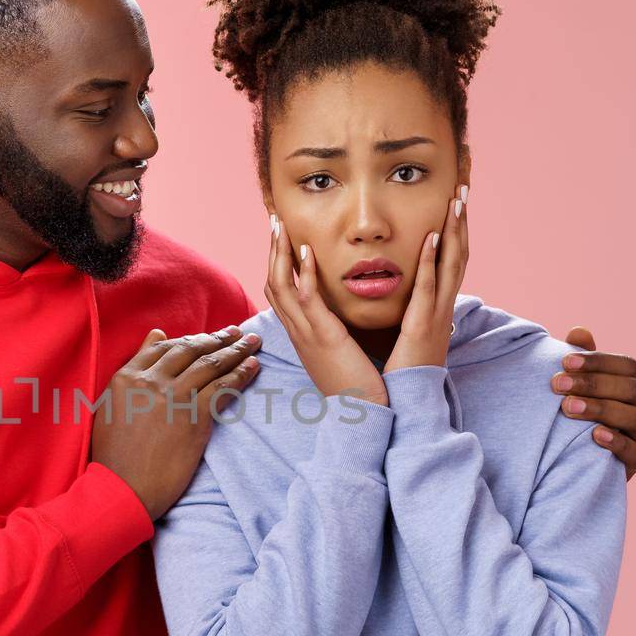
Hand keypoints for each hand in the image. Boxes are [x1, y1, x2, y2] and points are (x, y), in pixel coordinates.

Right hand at [92, 325, 262, 518]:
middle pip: (190, 350)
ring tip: (253, 342)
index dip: (190, 339)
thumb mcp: (111, 406)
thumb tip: (157, 335)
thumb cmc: (114, 456)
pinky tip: (253, 366)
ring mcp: (173, 397)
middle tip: (238, 332)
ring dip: (235, 350)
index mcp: (127, 377)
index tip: (207, 336)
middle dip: (218, 338)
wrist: (123, 489)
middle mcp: (150, 381)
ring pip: (210, 364)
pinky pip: (223, 388)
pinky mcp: (194, 417)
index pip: (164, 347)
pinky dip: (241, 374)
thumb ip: (133, 370)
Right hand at [263, 214, 387, 405]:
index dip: (277, 263)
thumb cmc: (357, 386)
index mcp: (302, 335)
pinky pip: (306, 300)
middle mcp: (298, 332)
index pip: (280, 293)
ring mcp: (306, 335)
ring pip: (280, 286)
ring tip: (282, 226)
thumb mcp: (339, 353)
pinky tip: (306, 252)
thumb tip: (337, 316)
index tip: (282, 238)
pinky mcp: (323, 338)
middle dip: (272, 251)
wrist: (363, 413)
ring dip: (280, 253)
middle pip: (272, 283)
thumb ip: (334, 332)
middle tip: (275, 221)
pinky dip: (303, 273)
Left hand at [386, 186, 467, 370]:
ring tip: (456, 201)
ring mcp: (435, 317)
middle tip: (464, 188)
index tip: (456, 201)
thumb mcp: (408, 335)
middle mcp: (442, 308)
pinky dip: (431, 261)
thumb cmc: (400, 374)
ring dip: (454, 231)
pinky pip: (428, 289)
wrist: (403, 407)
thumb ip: (410, 312)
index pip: (450, 261)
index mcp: (436, 308)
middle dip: (462, 221)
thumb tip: (407, 295)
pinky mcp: (422, 328)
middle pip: (458, 255)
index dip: (456, 231)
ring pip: (450, 266)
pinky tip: (431, 237)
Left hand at [550, 327, 635, 479]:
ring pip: (634, 417)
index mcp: (629, 384)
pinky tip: (594, 436)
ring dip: (600, 409)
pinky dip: (615, 442)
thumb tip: (578, 331)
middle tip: (557, 384)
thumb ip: (578, 361)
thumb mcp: (575, 386)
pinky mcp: (635, 460)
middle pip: (630, 388)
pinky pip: (633, 451)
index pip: (626, 365)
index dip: (598, 361)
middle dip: (592, 384)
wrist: (574, 458)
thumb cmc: (575, 413)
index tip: (565, 361)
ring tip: (567, 407)